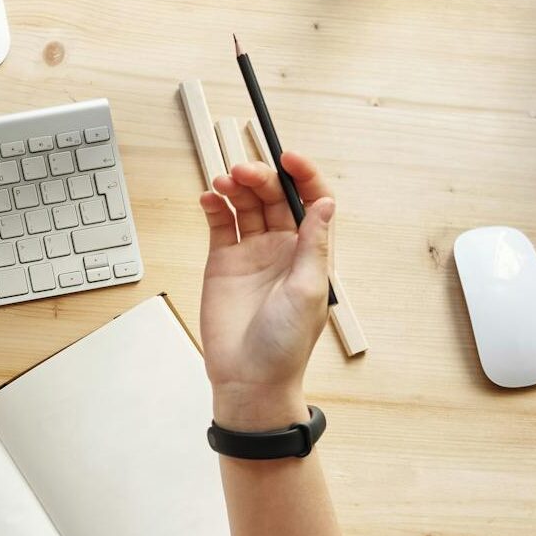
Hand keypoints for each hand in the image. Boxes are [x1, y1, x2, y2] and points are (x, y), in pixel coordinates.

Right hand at [200, 152, 334, 426]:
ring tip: (223, 183)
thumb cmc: (284, 344)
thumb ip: (314, 245)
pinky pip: (221, 224)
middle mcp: (282, 248)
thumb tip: (326, 203)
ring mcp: (252, 253)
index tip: (288, 157)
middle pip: (274, 197)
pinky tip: (209, 198)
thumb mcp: (308, 291)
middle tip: (243, 172)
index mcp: (310, 253)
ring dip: (236, 187)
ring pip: (246, 205)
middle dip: (261, 178)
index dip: (303, 175)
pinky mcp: (223, 262)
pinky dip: (215, 206)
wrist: (249, 378)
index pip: (311, 201)